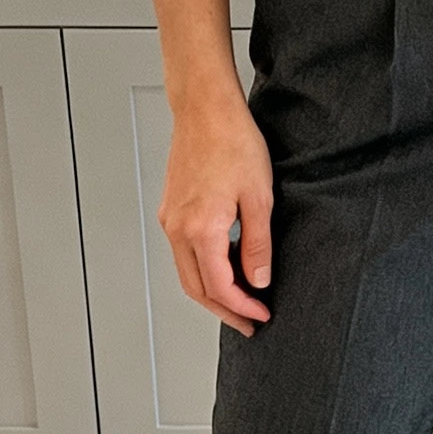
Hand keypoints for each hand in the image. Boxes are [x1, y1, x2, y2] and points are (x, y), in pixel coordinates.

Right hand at [159, 91, 274, 337]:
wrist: (205, 109)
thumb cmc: (233, 143)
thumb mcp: (259, 198)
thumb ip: (257, 244)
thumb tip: (258, 280)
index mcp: (200, 229)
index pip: (219, 287)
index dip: (242, 307)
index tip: (262, 315)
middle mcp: (178, 229)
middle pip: (196, 289)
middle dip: (224, 311)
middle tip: (249, 324)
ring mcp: (170, 220)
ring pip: (187, 273)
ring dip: (212, 293)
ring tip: (241, 302)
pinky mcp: (171, 210)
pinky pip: (184, 253)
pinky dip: (204, 269)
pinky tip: (226, 268)